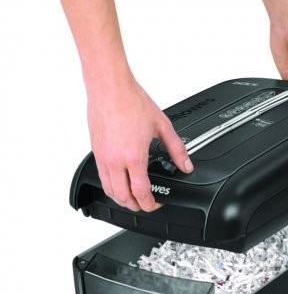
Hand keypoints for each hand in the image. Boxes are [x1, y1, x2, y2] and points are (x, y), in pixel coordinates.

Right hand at [87, 73, 192, 211]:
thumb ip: (176, 149)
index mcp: (133, 157)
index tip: (155, 204)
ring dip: (121, 199)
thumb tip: (186, 165)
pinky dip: (111, 187)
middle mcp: (115, 161)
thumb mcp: (162, 126)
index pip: (140, 192)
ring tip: (132, 198)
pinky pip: (101, 177)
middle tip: (145, 204)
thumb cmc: (131, 102)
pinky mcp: (95, 152)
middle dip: (135, 206)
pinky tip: (118, 182)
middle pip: (123, 197)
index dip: (149, 204)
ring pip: (109, 191)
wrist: (109, 87)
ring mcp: (103, 158)